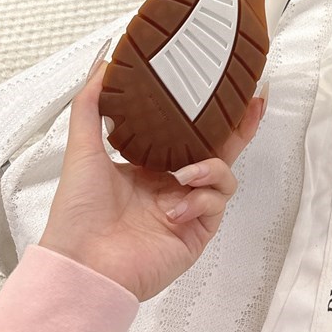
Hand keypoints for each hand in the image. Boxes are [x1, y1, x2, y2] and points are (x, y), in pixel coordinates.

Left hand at [39, 56, 265, 300]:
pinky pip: (216, 206)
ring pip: (223, 177)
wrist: (83, 264)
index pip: (188, 135)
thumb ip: (91, 106)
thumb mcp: (83, 149)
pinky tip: (176, 208)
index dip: (208, 115)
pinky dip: (200, 200)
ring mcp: (187, 210)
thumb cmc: (78, 214)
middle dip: (239, 129)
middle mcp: (172, 187)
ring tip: (185, 175)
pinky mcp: (196, 234)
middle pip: (218, 151)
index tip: (224, 87)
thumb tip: (102, 67)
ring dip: (211, 168)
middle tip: (254, 104)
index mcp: (149, 168)